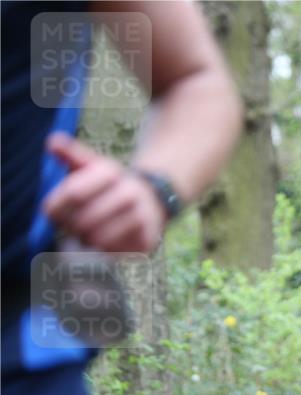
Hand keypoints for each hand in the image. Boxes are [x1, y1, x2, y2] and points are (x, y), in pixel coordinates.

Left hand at [42, 133, 166, 252]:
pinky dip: (103, 250)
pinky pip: (113, 252)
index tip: (52, 212)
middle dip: (71, 228)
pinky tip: (105, 240)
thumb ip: (70, 154)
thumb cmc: (110, 185)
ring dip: (86, 240)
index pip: (72, 193)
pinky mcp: (146, 240)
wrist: (152, 200)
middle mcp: (129, 192)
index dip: (55, 207)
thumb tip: (52, 141)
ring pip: (97, 239)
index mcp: (111, 172)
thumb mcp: (92, 165)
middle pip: (83, 221)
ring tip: (87, 233)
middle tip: (70, 226)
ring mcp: (141, 217)